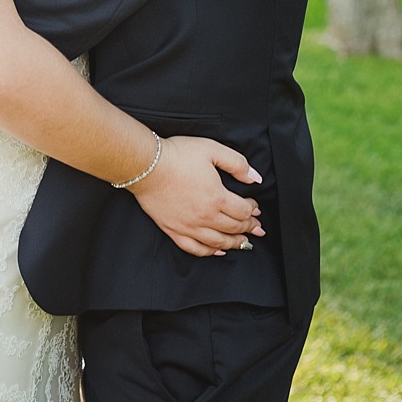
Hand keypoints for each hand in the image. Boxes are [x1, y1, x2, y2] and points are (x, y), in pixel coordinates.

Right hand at [129, 135, 264, 257]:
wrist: (144, 165)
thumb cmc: (175, 155)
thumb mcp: (211, 149)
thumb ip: (237, 163)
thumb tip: (255, 178)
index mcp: (217, 197)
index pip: (243, 211)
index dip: (253, 210)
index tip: (254, 207)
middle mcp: (205, 216)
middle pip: (234, 228)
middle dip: (249, 228)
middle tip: (256, 228)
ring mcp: (189, 226)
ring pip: (218, 242)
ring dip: (235, 243)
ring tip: (244, 242)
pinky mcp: (173, 229)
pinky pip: (194, 248)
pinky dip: (209, 252)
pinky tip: (217, 251)